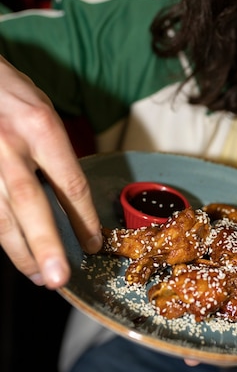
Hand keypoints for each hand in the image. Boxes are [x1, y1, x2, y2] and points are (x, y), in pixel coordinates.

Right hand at [0, 56, 101, 287]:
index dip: (83, 219)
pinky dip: (1, 234)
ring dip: (20, 251)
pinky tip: (14, 251)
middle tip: (59, 278)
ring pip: (1, 216)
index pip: (70, 183)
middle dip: (45, 245)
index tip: (92, 244)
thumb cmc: (10, 93)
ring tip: (38, 276)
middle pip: (30, 203)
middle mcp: (10, 145)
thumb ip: (55, 155)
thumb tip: (70, 203)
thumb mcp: (43, 112)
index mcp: (40, 127)